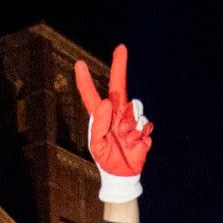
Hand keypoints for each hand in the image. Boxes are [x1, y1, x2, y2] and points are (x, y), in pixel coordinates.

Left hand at [72, 44, 151, 202]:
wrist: (123, 174)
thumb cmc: (106, 158)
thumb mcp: (97, 144)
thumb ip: (99, 123)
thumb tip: (106, 101)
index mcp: (101, 115)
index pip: (91, 95)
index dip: (85, 80)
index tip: (79, 63)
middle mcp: (116, 112)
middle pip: (119, 85)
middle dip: (119, 66)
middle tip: (121, 48)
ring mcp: (130, 118)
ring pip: (134, 107)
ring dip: (130, 123)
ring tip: (125, 139)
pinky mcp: (142, 127)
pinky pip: (143, 123)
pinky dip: (139, 134)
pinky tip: (134, 144)